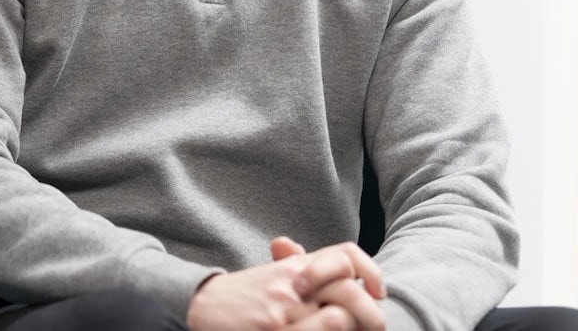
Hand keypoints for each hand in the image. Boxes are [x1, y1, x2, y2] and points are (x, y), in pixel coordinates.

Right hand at [185, 237, 386, 330]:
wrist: (199, 308)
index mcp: (295, 268)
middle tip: (375, 327)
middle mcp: (291, 285)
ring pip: (338, 318)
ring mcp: (283, 312)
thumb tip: (317, 254)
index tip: (377, 292)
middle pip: (350, 288)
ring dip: (351, 330)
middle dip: (371, 313)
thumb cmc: (240, 297)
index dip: (370, 271)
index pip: (345, 255)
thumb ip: (297, 267)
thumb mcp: (269, 276)